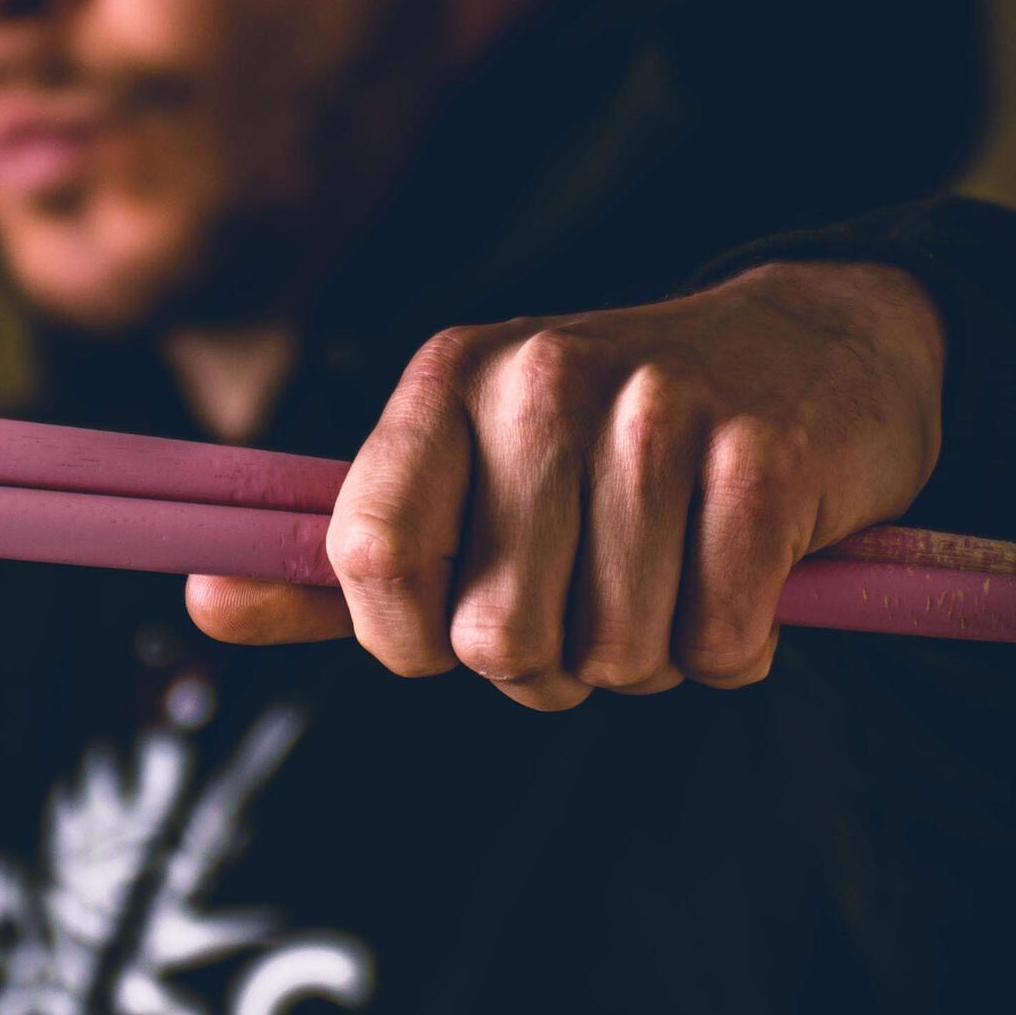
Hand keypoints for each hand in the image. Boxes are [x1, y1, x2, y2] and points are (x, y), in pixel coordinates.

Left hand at [186, 261, 944, 708]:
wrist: (812, 351)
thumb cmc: (608, 447)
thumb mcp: (465, 475)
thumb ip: (336, 559)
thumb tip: (203, 602)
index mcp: (446, 379)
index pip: (368, 552)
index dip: (408, 639)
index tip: (452, 632)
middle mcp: (540, 378)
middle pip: (496, 635)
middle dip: (549, 662)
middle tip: (590, 601)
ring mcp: (658, 410)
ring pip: (614, 652)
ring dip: (648, 655)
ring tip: (668, 578)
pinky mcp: (763, 459)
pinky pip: (719, 642)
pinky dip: (732, 648)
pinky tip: (737, 576)